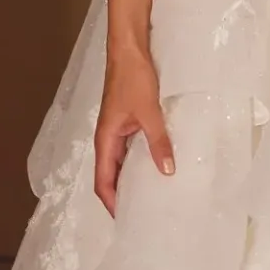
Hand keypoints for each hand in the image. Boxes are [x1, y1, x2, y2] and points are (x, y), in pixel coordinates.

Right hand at [94, 48, 174, 214]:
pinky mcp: (129, 121)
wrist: (130, 50)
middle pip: (110, 175)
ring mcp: (118, 130)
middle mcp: (108, 138)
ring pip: (121, 162)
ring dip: (132, 178)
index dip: (111, 202)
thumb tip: (167, 171)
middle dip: (121, 195)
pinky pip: (132, 148)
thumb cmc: (132, 79)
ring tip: (152, 193)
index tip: (125, 219)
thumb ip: (158, 141)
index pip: (102, 181)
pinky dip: (141, 160)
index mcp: (105, 140)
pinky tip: (159, 164)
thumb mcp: (149, 112)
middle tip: (141, 212)